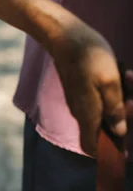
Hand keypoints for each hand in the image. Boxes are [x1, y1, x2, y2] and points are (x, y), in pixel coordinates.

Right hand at [51, 22, 128, 155]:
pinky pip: (100, 98)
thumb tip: (119, 132)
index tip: (123, 154)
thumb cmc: (90, 56)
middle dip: (124, 118)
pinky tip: (122, 73)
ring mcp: (79, 99)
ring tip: (129, 77)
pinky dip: (113, 91)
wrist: (64, 36)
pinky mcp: (81, 88)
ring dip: (121, 101)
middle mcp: (81, 111)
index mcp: (88, 113)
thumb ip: (114, 109)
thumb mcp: (110, 82)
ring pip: (104, 111)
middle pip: (102, 129)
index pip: (91, 147)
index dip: (107, 154)